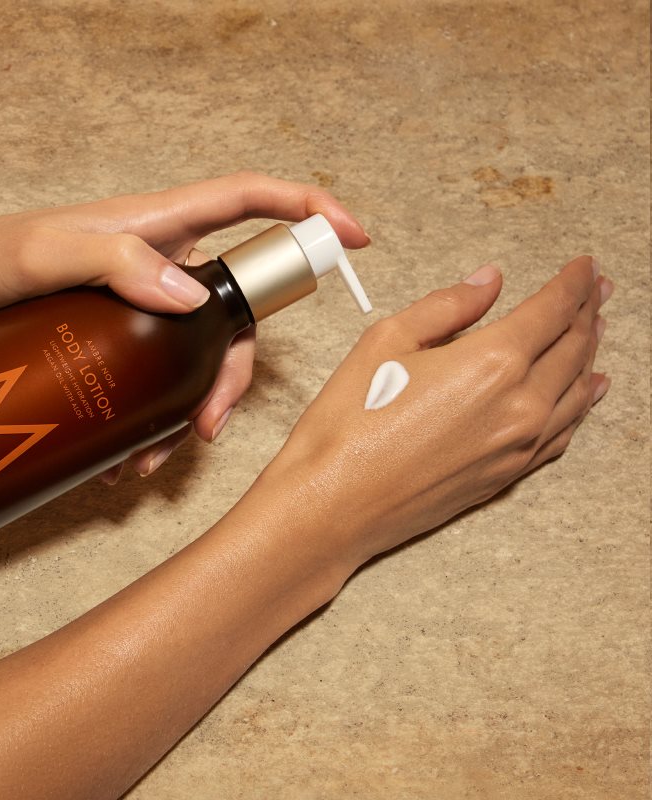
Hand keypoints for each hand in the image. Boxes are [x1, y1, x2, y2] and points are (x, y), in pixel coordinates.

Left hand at [0, 172, 368, 475]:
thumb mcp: (42, 255)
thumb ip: (118, 262)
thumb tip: (192, 298)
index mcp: (160, 223)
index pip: (252, 202)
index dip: (309, 211)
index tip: (355, 238)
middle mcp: (161, 263)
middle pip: (236, 310)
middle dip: (233, 372)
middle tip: (210, 424)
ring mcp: (141, 305)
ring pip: (199, 358)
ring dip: (191, 412)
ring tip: (154, 461)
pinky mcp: (117, 340)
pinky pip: (159, 380)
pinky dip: (156, 422)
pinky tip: (132, 458)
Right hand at [267, 256, 610, 571]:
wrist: (334, 505)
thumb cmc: (349, 426)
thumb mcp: (386, 342)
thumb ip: (446, 307)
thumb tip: (487, 283)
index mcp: (491, 364)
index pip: (551, 311)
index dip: (572, 283)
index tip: (583, 267)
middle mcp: (518, 406)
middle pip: (572, 349)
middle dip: (587, 313)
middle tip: (597, 290)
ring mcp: (517, 447)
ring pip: (575, 392)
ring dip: (589, 355)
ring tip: (595, 331)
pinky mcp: (506, 477)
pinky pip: (561, 434)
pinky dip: (580, 406)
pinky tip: (586, 393)